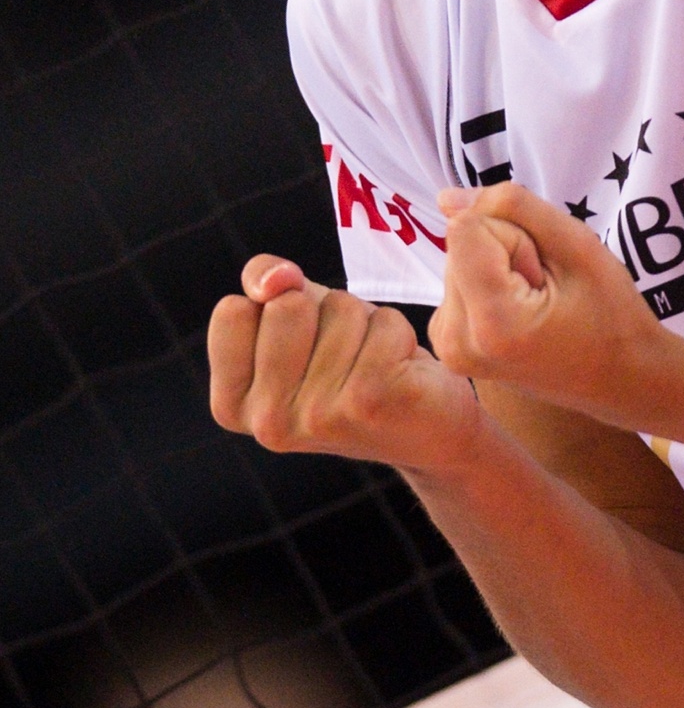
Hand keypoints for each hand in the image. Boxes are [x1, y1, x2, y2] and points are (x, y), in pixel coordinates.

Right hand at [208, 257, 484, 478]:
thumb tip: (278, 278)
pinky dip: (398, 332)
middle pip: (286, 304)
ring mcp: (316, 415)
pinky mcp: (369, 402)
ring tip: (374, 363)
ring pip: (340, 308)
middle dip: (324, 311)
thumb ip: (264, 283)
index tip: (301, 344)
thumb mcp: (298, 320)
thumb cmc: (353, 364)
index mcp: (232, 404)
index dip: (274, 307)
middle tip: (345, 354)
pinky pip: (383, 322)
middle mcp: (267, 421)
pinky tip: (400, 370)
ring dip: (366, 323)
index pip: (231, 311)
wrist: (428, 430)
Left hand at [429, 184, 663, 413]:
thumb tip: (445, 198)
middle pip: (460, 244)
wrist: (621, 380)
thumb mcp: (578, 245)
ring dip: (499, 267)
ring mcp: (448, 348)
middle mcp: (455, 341)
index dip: (515, 236)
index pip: (467, 227)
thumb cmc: (612, 317)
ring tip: (539, 303)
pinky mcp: (448, 345)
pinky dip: (488, 284)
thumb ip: (514, 208)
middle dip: (506, 252)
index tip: (546, 274)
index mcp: (490, 322)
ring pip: (458, 259)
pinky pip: (458, 281)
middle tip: (547, 290)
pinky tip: (521, 311)